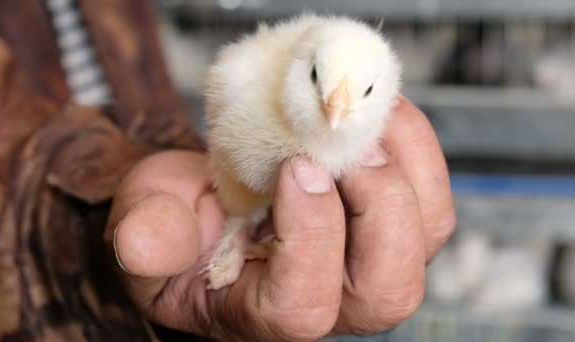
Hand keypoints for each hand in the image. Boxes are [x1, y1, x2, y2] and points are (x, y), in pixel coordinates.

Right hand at [104, 96, 455, 340]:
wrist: (211, 201)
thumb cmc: (181, 221)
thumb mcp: (145, 226)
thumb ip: (145, 236)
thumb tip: (143, 240)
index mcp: (263, 313)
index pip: (304, 306)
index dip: (309, 237)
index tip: (293, 169)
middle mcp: (331, 300)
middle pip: (388, 286)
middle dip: (377, 207)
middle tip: (341, 145)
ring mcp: (368, 261)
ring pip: (425, 237)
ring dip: (405, 170)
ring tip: (364, 120)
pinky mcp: (392, 224)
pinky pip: (431, 195)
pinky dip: (416, 148)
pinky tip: (380, 115)